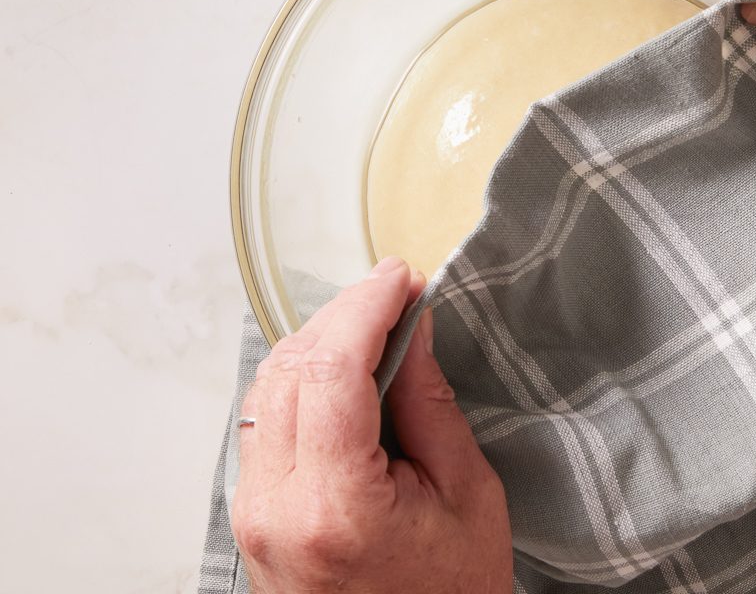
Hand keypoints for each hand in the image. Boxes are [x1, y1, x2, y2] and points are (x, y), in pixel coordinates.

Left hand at [231, 257, 512, 592]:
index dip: (365, 309)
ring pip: (267, 386)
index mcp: (335, 508)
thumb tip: (410, 329)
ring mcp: (254, 512)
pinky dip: (301, 378)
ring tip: (375, 325)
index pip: (330, 372)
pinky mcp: (253, 511)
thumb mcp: (467, 494)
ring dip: (319, 342)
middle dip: (343, 315)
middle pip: (290, 370)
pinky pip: (265, 417)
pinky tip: (342, 367)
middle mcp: (276, 508)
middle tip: (395, 293)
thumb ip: (430, 404)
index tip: (399, 279)